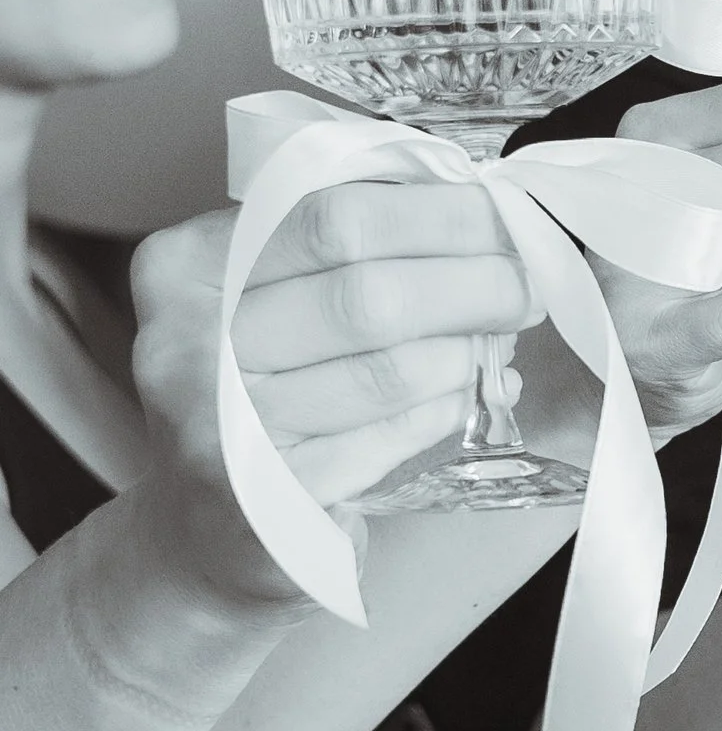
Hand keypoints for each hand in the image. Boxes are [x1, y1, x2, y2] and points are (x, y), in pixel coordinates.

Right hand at [130, 182, 535, 606]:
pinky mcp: (267, 495)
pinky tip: (462, 395)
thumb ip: (355, 240)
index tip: (508, 219)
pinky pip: (388, 438)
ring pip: (388, 370)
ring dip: (465, 354)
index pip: (336, 218)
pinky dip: (442, 410)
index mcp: (187, 266)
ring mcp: (221, 425)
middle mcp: (185, 343)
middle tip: (527, 287)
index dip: (443, 218)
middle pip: (369, 295)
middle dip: (474, 286)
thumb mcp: (277, 290)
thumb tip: (480, 208)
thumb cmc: (261, 382)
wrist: (207, 522)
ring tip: (496, 343)